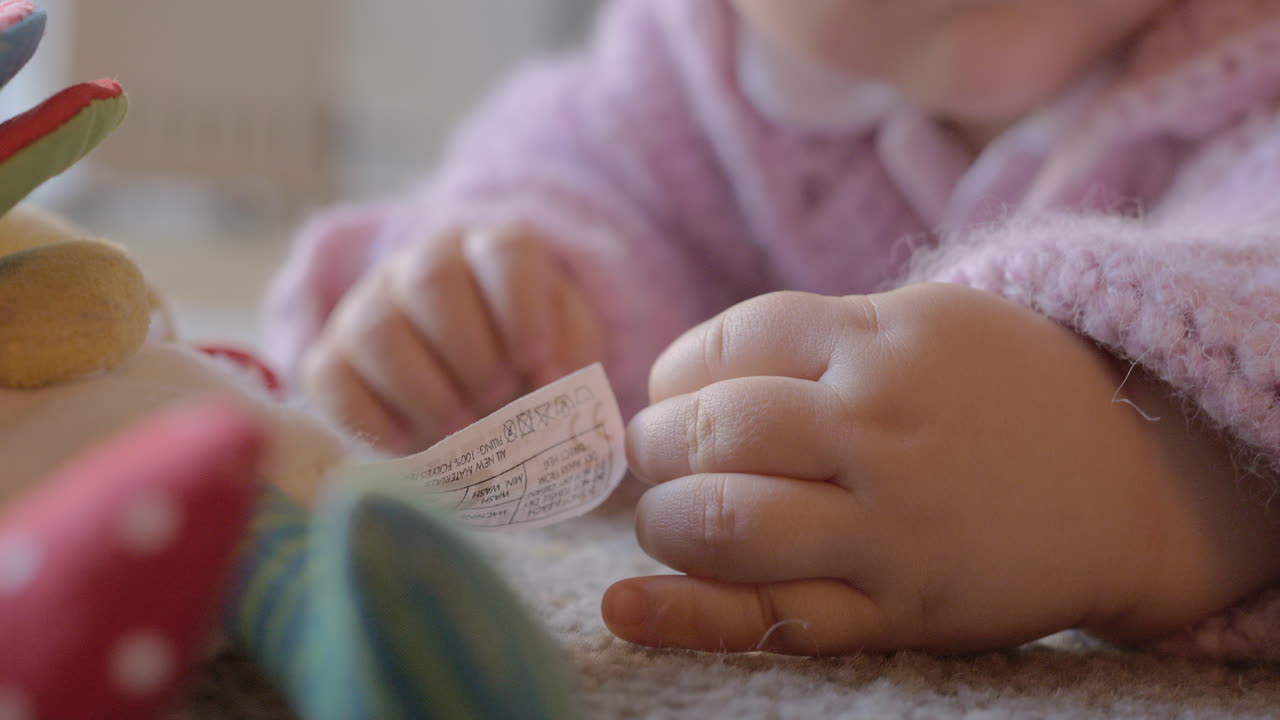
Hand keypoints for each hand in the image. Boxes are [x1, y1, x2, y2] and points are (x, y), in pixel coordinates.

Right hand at [300, 226, 604, 452]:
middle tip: (497, 399)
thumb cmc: (527, 365)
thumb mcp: (564, 350)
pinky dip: (368, 418)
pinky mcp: (330, 358)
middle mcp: (422, 264)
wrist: (471, 390)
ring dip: (423, 388)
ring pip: (377, 328)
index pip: (504, 251)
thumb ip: (568, 358)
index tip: (536, 360)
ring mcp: (367, 306)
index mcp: (491, 252)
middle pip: (433, 280)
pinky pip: (329, 377)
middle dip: (472, 352)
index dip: (521, 305)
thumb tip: (549, 385)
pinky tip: (407, 444)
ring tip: (459, 427)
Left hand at [605, 283, 1279, 654]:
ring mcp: (891, 526)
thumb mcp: (928, 322)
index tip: (669, 390)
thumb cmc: (1010, 388)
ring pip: (726, 523)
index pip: (731, 347)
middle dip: (654, 446)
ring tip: (663, 515)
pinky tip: (626, 608)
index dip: (675, 372)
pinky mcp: (901, 608)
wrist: (1134, 478)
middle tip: (652, 455)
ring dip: (663, 519)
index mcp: (884, 343)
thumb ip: (821, 336)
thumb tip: (695, 376)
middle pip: (715, 432)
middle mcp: (882, 430)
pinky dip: (689, 616)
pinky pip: (778, 616)